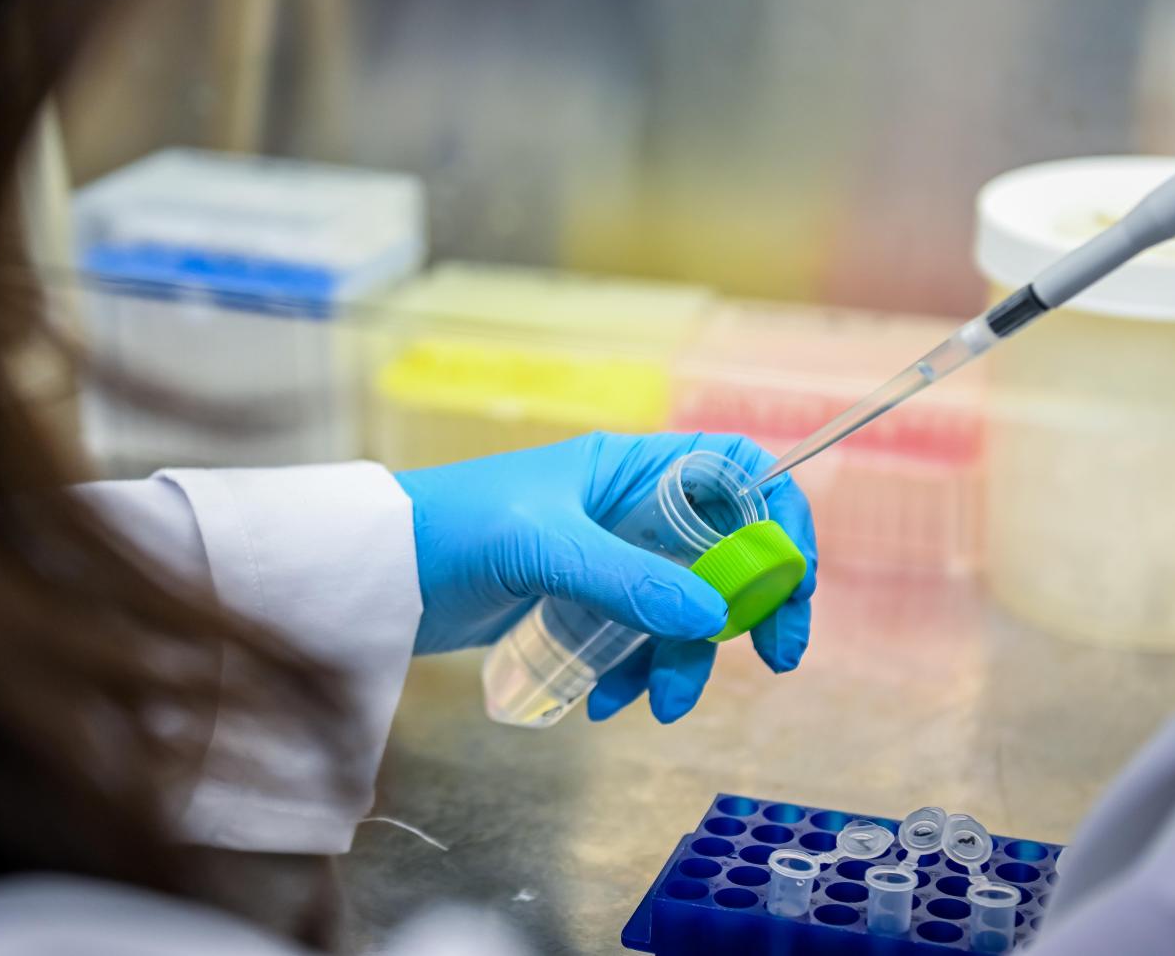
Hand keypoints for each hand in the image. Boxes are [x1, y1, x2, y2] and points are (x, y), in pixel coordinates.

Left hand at [395, 432, 816, 722]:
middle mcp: (630, 508)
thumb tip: (717, 616)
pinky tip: (604, 702)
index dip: (778, 515)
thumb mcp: (543, 549)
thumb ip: (626, 581)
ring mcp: (608, 559)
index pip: (736, 471)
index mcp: (631, 468)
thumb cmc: (454, 531)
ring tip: (656, 705)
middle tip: (776, 657)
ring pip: (684, 606)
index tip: (794, 580)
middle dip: (750, 605)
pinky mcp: (582, 604)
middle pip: (726, 548)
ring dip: (685, 657)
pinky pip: (637, 638)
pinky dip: (636, 672)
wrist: (381, 573)